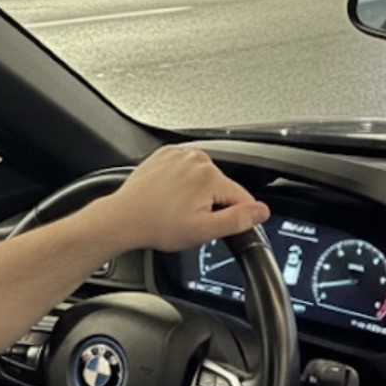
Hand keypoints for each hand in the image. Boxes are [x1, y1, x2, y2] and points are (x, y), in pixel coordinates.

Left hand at [86, 147, 270, 254]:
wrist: (124, 218)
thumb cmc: (157, 225)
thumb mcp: (203, 231)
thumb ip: (237, 219)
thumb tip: (261, 211)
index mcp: (209, 175)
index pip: (242, 197)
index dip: (235, 215)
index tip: (216, 224)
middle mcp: (196, 158)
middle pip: (222, 186)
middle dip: (213, 204)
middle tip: (190, 219)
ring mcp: (179, 154)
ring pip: (204, 177)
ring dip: (197, 192)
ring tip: (176, 208)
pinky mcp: (165, 154)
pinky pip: (185, 170)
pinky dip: (182, 182)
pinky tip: (169, 197)